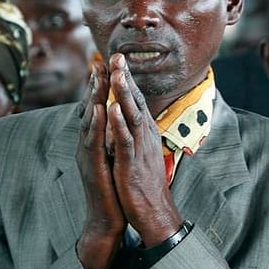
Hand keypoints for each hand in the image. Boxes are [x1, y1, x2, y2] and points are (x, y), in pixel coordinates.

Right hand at [76, 61, 125, 268]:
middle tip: (99, 61)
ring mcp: (88, 156)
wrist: (107, 220)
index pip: (97, 109)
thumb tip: (117, 123)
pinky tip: (99, 110)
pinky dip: (96, 124)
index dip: (100, 88)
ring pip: (90, 121)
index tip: (106, 65)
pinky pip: (94, 143)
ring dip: (93, 98)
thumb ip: (112, 140)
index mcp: (95, 142)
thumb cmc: (112, 189)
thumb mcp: (113, 159)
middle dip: (94, 85)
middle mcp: (88, 145)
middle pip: (90, 109)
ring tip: (98, 77)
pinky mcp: (93, 168)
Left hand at [107, 53, 182, 245]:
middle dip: (125, 79)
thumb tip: (131, 123)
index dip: (127, 81)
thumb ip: (137, 137)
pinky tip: (112, 107)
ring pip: (132, 116)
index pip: (136, 103)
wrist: (155, 213)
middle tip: (117, 56)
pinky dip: (119, 123)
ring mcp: (140, 150)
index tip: (118, 61)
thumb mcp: (142, 155)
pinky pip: (125, 140)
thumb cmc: (146, 186)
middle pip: (136, 102)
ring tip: (115, 73)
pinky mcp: (132, 164)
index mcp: (145, 135)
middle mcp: (145, 138)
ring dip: (123, 93)